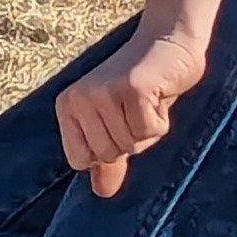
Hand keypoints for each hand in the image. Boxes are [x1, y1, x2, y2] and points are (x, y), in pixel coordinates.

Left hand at [56, 29, 208, 198]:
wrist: (168, 41)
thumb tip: (102, 195)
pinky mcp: (132, 89)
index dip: (109, 152)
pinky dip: (161, 120)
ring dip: (149, 129)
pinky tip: (159, 95)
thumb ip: (109, 161)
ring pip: (131, 144)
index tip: (120, 124)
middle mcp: (79, 99)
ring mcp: (103, 92)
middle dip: (133, 139)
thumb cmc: (144, 86)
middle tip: (138, 108)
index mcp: (68, 107)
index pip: (81, 161)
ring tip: (148, 101)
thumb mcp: (120, 124)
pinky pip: (149, 131)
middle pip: (109, 154)